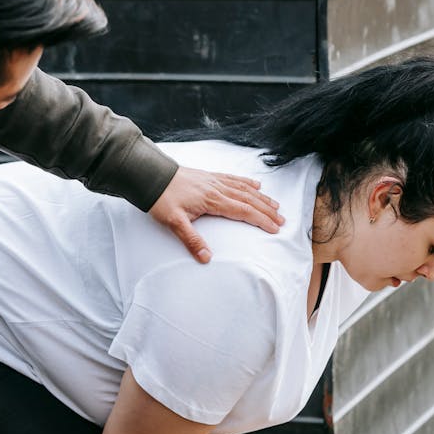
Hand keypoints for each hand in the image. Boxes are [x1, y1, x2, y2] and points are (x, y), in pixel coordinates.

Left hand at [149, 166, 283, 262]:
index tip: (274, 228)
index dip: (261, 220)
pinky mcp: (209, 177)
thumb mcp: (174, 222)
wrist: (151, 176)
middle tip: (282, 220)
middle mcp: (217, 189)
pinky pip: (233, 179)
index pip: (243, 211)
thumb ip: (192, 240)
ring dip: (262, 198)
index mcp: (212, 200)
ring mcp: (214, 181)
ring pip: (244, 189)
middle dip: (267, 211)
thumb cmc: (161, 198)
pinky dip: (247, 183)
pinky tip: (255, 185)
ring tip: (275, 205)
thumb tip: (206, 258)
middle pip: (249, 200)